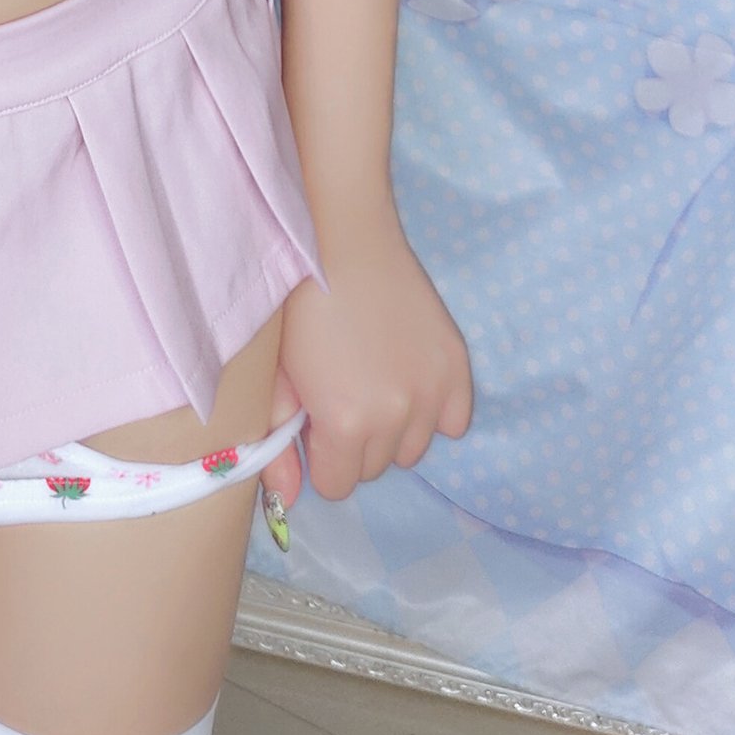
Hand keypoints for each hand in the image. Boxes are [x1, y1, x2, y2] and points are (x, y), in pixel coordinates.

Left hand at [257, 215, 471, 509]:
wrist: (343, 237)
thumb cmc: (297, 301)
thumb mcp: (277, 373)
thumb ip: (279, 439)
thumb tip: (286, 497)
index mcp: (345, 423)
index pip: (338, 486)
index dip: (323, 456)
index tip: (317, 424)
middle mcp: (395, 417)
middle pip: (376, 468)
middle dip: (357, 443)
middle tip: (343, 393)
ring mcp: (431, 391)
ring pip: (414, 447)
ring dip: (395, 428)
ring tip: (375, 381)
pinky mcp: (457, 366)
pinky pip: (453, 422)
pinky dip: (434, 410)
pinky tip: (410, 378)